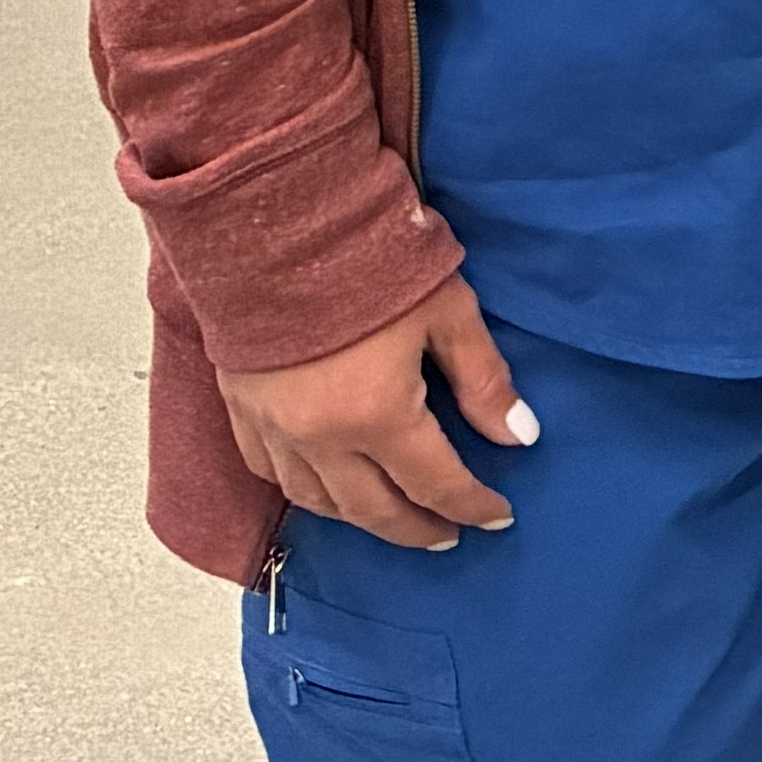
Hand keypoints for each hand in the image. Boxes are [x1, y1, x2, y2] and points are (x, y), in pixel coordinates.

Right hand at [218, 273, 534, 547]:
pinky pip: (270, 475)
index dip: (472, 505)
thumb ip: (483, 380)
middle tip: (449, 535)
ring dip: (361, 520)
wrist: (274, 225)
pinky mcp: (242, 411)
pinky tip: (325, 491)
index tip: (498, 517)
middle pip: (375, 510)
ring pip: (320, 502)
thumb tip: (519, 437)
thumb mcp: (448, 311)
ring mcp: (273, 429)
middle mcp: (320, 438)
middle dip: (418, 529)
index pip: (435, 483)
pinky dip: (305, 493)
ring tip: (395, 518)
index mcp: (377, 415)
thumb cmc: (368, 259)